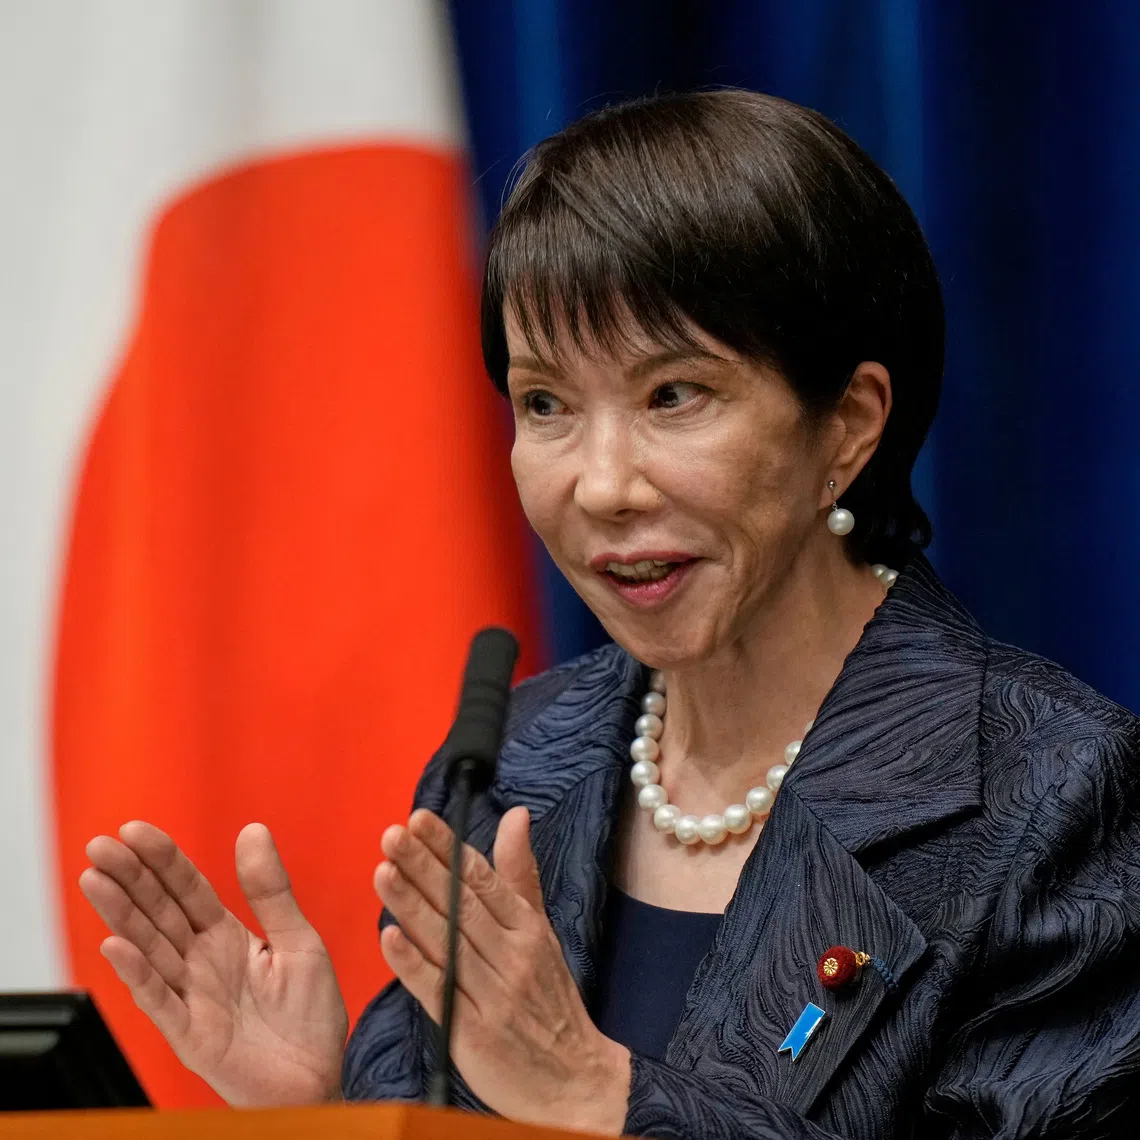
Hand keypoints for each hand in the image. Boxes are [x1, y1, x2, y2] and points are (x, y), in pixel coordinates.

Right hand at [79, 821, 348, 1105]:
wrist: (318, 1076)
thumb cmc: (308, 1014)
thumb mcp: (299, 939)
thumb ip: (272, 890)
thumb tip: (253, 829)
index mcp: (225, 936)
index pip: (186, 889)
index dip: (162, 860)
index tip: (134, 829)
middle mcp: (200, 962)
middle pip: (158, 912)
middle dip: (130, 878)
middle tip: (99, 845)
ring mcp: (191, 996)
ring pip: (149, 948)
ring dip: (121, 915)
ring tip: (95, 880)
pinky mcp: (190, 1034)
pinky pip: (159, 1000)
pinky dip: (137, 974)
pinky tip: (114, 945)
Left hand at [374, 808, 630, 1133]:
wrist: (574, 1079)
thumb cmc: (549, 999)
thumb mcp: (541, 931)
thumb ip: (518, 875)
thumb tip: (515, 815)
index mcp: (527, 927)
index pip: (482, 878)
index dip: (448, 848)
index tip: (419, 819)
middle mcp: (511, 955)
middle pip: (461, 903)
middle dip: (424, 866)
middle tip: (392, 835)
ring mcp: (492, 994)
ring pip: (447, 941)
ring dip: (412, 905)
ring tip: (383, 871)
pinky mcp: (472, 1034)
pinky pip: (439, 992)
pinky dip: (414, 966)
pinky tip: (389, 938)